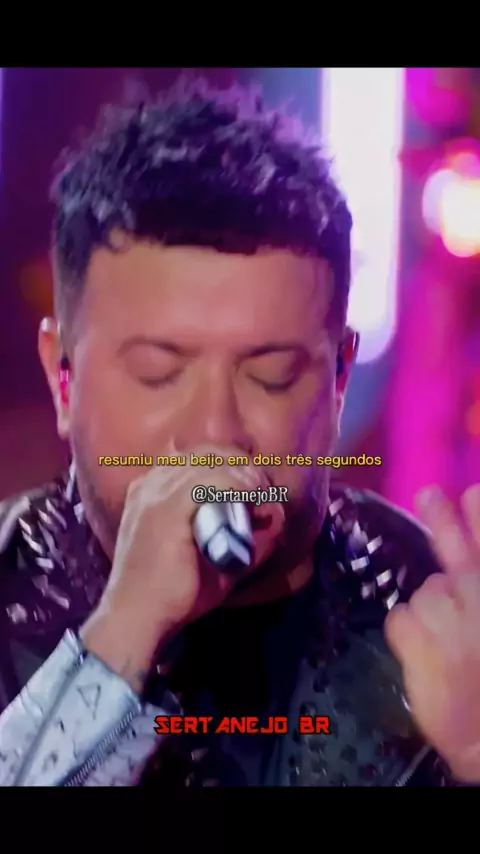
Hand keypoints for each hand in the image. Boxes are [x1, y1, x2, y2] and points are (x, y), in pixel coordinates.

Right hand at [80, 445, 283, 691]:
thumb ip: (236, 532)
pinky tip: (254, 500)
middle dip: (243, 469)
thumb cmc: (173, 592)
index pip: (200, 456)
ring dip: (246, 478)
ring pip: (213, 464)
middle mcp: (151, 482)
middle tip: (266, 495)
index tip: (257, 489)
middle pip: (209, 454)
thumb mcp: (206, 553)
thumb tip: (273, 515)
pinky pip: (211, 481)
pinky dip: (238, 486)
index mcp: (152, 488)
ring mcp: (156, 492)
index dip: (233, 467)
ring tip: (264, 500)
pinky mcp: (166, 507)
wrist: (138, 618)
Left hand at [385, 484, 479, 781]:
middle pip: (453, 546)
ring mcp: (445, 609)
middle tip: (429, 495)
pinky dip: (408, 635)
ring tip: (451, 649)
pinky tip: (429, 657)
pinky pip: (401, 618)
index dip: (478, 513)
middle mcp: (475, 588)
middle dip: (443, 518)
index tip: (472, 493)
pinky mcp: (414, 632)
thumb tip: (469, 533)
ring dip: (432, 614)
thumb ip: (474, 567)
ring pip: (423, 592)